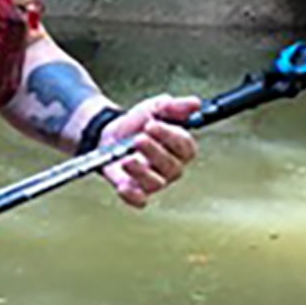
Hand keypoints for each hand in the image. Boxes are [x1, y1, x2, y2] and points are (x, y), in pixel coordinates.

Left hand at [96, 93, 200, 209]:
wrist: (110, 133)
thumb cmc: (138, 123)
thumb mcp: (155, 107)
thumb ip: (174, 106)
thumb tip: (195, 104)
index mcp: (180, 147)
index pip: (185, 147)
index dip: (171, 137)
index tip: (152, 124)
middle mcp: (171, 167)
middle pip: (171, 166)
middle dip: (154, 152)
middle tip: (138, 138)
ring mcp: (154, 180)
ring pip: (156, 183)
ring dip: (141, 172)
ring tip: (126, 159)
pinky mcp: (136, 190)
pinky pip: (139, 200)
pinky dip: (132, 196)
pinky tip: (123, 186)